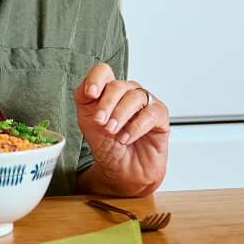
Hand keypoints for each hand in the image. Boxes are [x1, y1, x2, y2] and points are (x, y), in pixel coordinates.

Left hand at [74, 64, 169, 197]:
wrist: (121, 171)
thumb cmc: (107, 145)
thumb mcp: (87, 120)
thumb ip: (83, 98)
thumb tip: (88, 86)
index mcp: (109, 91)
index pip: (104, 72)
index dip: (97, 79)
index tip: (90, 94)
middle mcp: (128, 93)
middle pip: (118, 85)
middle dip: (106, 104)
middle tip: (100, 122)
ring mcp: (145, 104)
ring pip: (135, 97)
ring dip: (120, 115)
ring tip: (113, 132)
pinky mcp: (160, 117)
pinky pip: (151, 113)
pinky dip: (136, 126)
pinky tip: (126, 138)